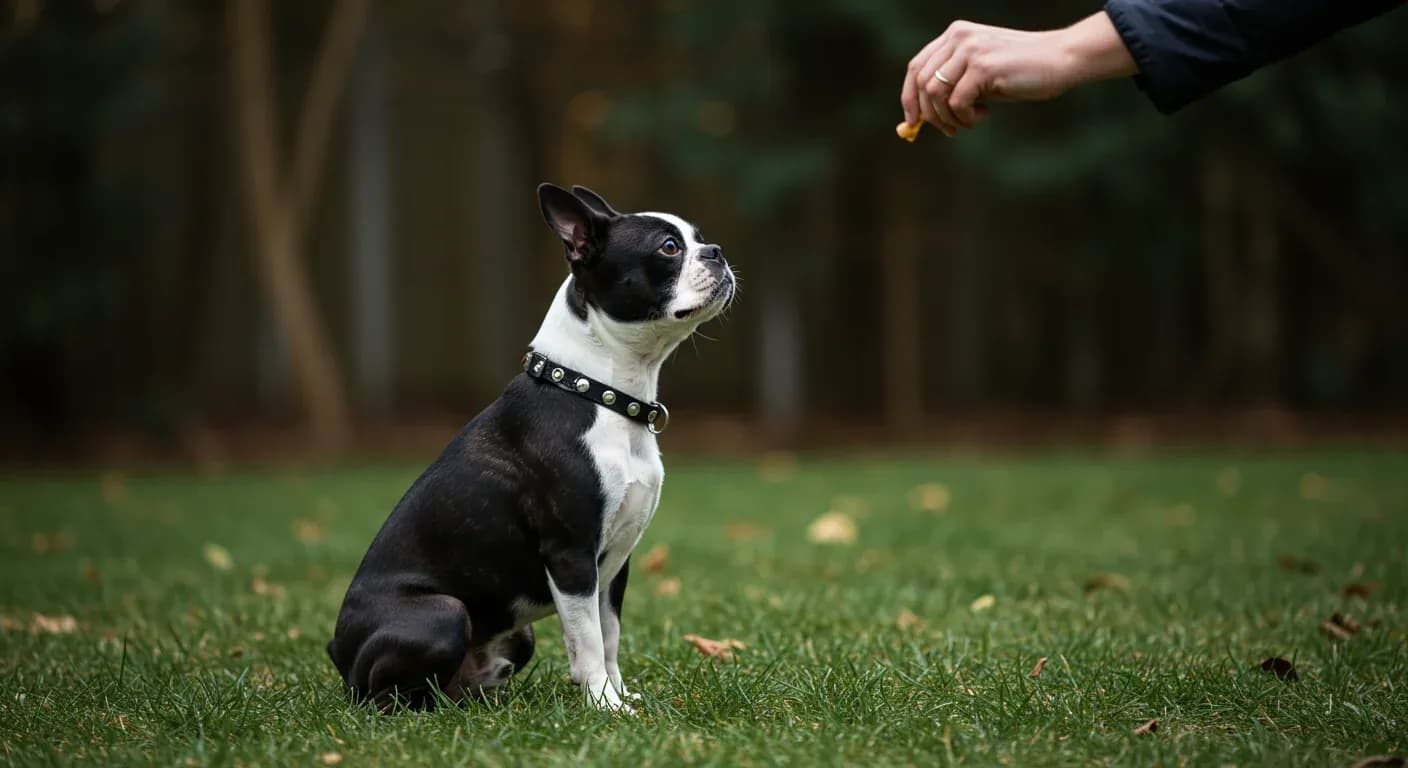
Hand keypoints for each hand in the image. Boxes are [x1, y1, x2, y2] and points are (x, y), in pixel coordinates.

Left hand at [900, 13, 1136, 136]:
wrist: (1061, 60)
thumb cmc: (1021, 73)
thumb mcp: (980, 78)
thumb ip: (952, 88)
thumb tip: (919, 118)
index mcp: (954, 35)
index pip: (916, 67)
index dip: (909, 97)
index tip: (912, 122)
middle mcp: (958, 37)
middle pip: (921, 83)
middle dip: (929, 114)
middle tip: (950, 130)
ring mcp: (969, 49)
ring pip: (934, 94)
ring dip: (948, 118)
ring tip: (971, 121)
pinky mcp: (982, 66)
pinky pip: (956, 102)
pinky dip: (966, 118)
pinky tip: (986, 115)